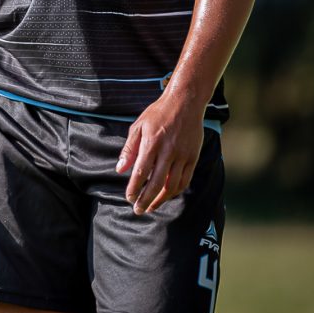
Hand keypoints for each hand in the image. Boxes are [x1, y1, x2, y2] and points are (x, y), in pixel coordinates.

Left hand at [115, 95, 204, 214]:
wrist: (184, 103)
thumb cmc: (158, 114)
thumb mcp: (138, 126)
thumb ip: (129, 149)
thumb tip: (120, 170)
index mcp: (152, 142)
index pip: (141, 172)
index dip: (134, 188)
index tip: (128, 198)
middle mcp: (168, 151)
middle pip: (156, 183)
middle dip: (146, 200)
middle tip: (138, 210)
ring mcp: (183, 155)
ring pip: (172, 185)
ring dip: (161, 199)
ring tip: (151, 206)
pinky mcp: (193, 157)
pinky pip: (185, 180)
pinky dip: (175, 191)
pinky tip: (166, 195)